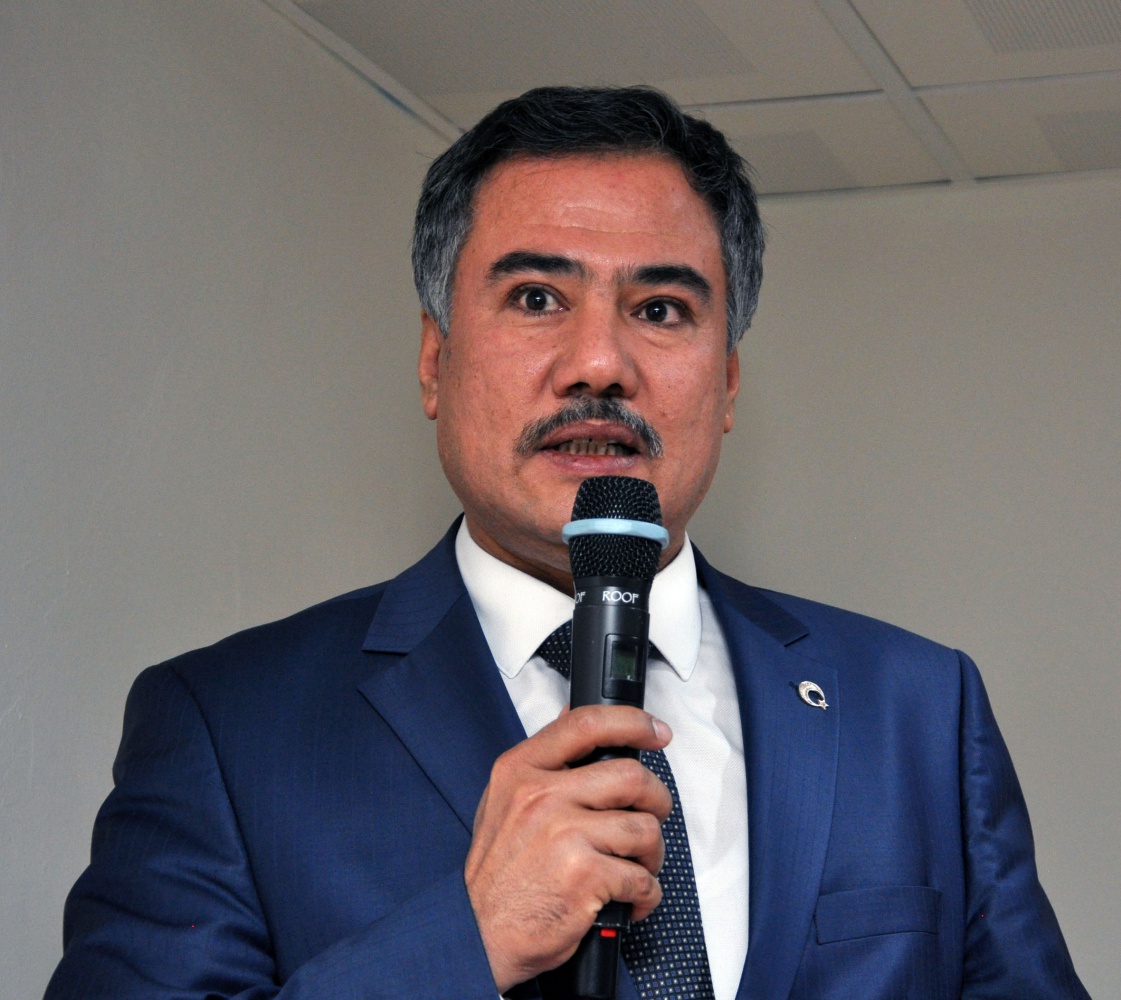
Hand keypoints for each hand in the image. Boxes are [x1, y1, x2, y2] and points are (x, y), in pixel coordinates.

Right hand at [465, 705, 672, 992]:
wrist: (476, 934)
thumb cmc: (496, 873)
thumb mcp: (502, 801)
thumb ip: (540, 762)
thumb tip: (571, 718)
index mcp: (522, 771)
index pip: (587, 724)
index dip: (632, 723)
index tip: (657, 732)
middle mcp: (542, 796)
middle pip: (631, 776)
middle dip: (656, 799)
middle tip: (653, 814)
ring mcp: (564, 835)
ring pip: (644, 829)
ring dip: (652, 854)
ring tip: (637, 867)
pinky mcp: (585, 876)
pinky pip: (642, 878)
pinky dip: (645, 894)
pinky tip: (628, 900)